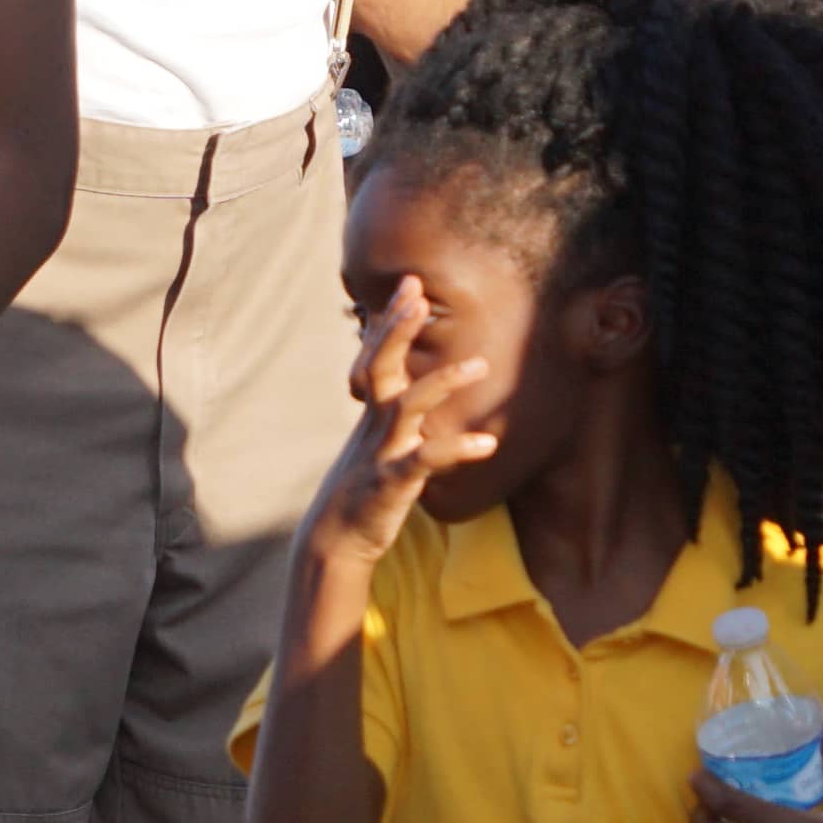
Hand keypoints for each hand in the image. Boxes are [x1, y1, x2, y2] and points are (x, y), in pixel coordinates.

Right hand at [304, 277, 490, 572]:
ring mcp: (381, 451)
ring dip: (443, 382)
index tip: (409, 284)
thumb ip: (393, 410)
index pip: (376, 355)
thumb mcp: (376, 441)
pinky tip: (486, 443)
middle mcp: (374, 424)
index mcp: (372, 412)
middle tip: (418, 294)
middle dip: (398, 330)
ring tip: (481, 365)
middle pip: (381, 367)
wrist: (336, 538)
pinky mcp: (391, 484)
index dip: (391, 321)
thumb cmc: (363, 486)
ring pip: (407, 407)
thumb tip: (410, 385)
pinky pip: (424, 461)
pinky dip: (455, 449)